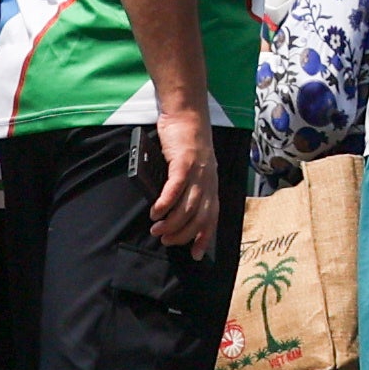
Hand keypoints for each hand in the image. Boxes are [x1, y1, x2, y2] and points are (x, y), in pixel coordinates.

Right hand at [147, 108, 220, 247]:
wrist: (186, 115)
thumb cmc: (186, 142)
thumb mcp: (193, 168)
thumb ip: (188, 187)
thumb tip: (173, 209)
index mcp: (212, 184)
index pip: (212, 217)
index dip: (205, 237)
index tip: (196, 254)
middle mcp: (209, 180)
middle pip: (199, 216)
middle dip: (183, 234)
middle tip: (166, 241)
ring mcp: (198, 172)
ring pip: (188, 206)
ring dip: (172, 223)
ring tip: (157, 230)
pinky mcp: (184, 163)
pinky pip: (176, 189)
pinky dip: (165, 203)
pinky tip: (156, 212)